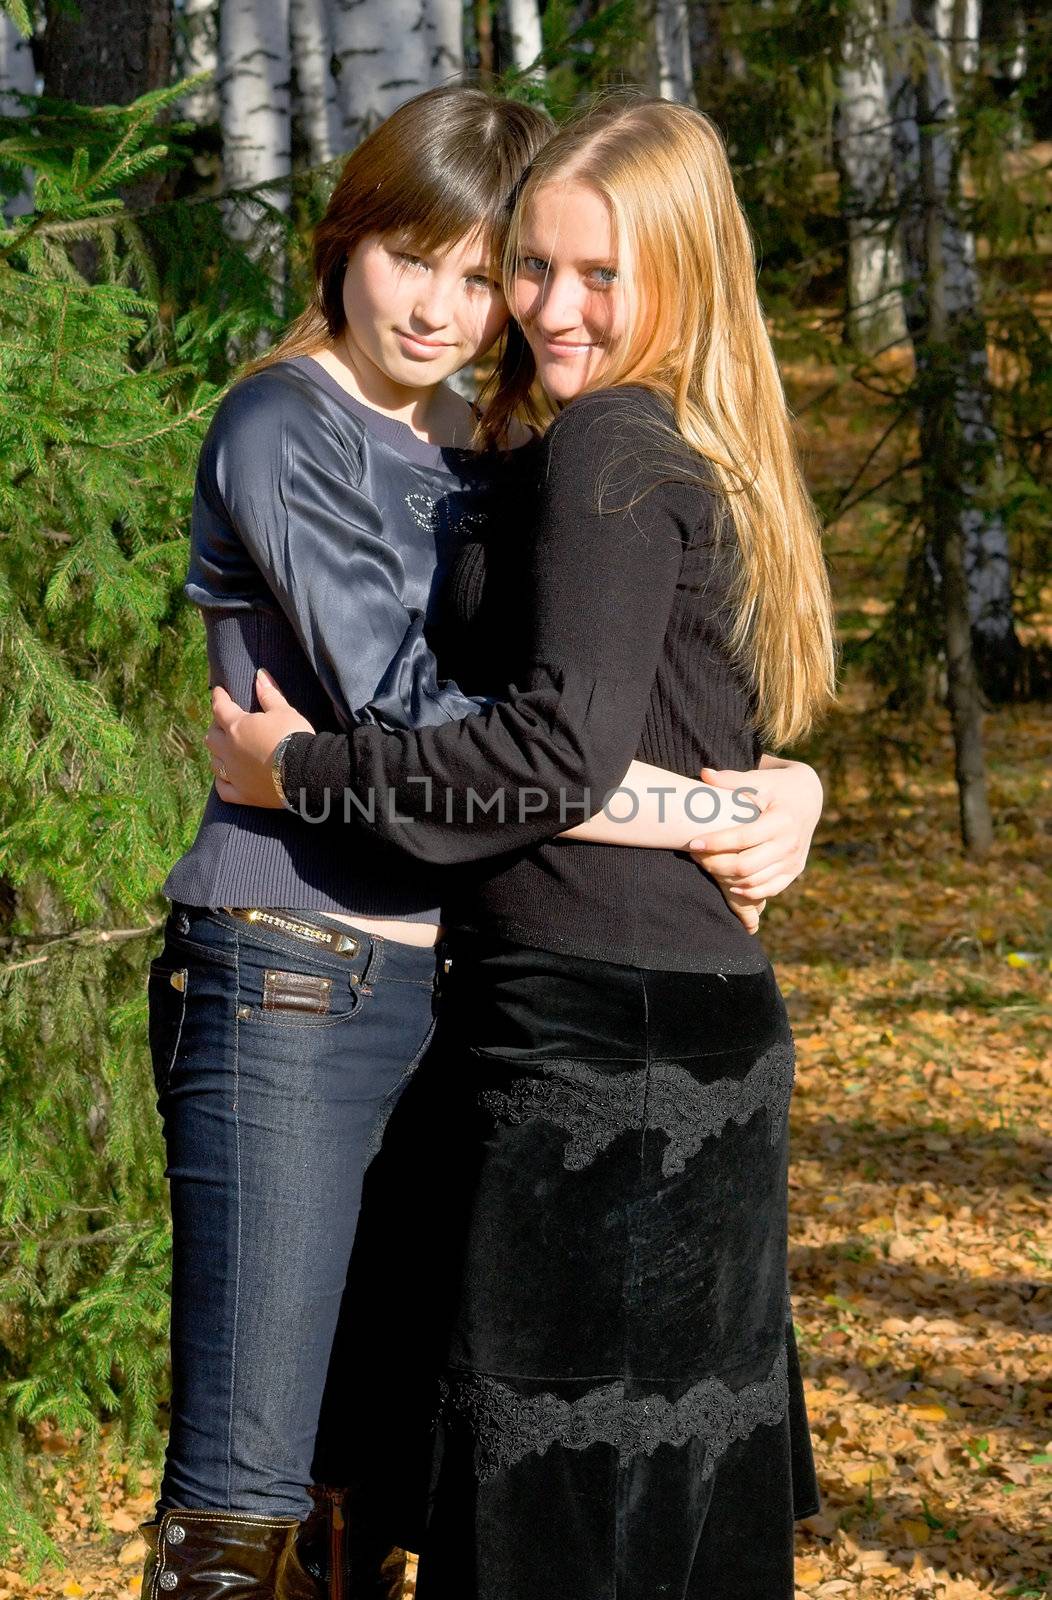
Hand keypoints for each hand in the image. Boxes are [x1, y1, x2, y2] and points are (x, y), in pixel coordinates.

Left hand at [205, 668, 315, 807]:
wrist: (304, 772)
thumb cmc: (294, 736)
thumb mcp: (284, 711)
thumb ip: (269, 694)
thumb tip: (260, 674)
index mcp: (237, 727)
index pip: (220, 707)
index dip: (218, 697)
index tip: (218, 691)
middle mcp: (229, 750)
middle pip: (212, 737)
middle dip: (216, 727)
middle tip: (223, 723)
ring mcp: (234, 774)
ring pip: (214, 762)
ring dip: (217, 754)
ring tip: (224, 750)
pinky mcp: (243, 794)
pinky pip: (223, 789)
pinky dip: (222, 782)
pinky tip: (225, 778)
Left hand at [688, 759, 822, 916]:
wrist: (809, 797)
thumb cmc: (778, 785)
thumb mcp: (759, 779)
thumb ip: (731, 779)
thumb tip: (704, 773)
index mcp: (782, 820)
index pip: (743, 838)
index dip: (715, 843)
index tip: (692, 843)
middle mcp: (790, 843)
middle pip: (745, 866)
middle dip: (714, 864)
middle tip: (695, 855)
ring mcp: (794, 860)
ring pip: (754, 881)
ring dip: (725, 878)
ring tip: (707, 865)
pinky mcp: (794, 870)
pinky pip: (769, 889)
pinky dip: (747, 891)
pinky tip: (729, 884)